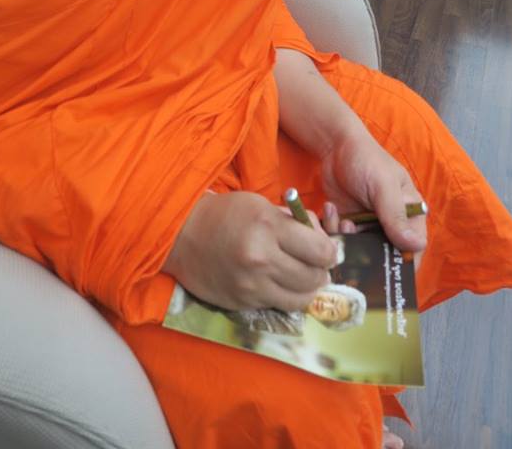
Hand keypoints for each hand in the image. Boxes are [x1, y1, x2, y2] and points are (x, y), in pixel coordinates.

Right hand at [163, 191, 337, 310]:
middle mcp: (262, 259)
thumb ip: (294, 222)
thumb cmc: (226, 214)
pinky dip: (285, 296)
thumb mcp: (262, 205)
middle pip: (315, 278)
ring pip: (301, 299)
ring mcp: (251, 286)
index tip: (324, 249)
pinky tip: (277, 283)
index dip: (329, 251)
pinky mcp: (243, 304)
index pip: (321, 251)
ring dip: (306, 288)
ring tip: (299, 276)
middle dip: (320, 271)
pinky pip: (279, 306)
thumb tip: (322, 240)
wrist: (183, 235)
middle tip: (313, 263)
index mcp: (268, 227)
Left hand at [321, 130, 426, 253]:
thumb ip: (396, 215)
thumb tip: (415, 245)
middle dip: (369, 253)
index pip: (414, 247)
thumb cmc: (367, 160)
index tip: (387, 270)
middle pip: (387, 255)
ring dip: (349, 239)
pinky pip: (343, 240)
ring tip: (344, 220)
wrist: (335, 147)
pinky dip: (335, 230)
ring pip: (362, 251)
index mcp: (410, 214)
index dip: (404, 263)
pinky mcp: (349, 224)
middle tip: (355, 234)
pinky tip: (332, 210)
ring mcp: (369, 226)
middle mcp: (392, 224)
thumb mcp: (384, 185)